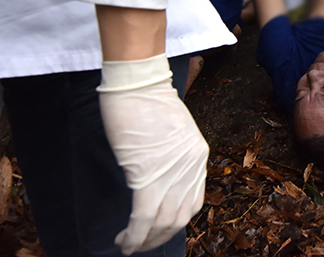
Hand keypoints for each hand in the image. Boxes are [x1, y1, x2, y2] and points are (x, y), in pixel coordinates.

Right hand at [98, 56, 208, 254]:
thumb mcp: (171, 131)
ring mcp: (173, 172)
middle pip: (180, 216)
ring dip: (146, 240)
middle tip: (141, 244)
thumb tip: (157, 179)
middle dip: (160, 237)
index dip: (176, 221)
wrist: (137, 83)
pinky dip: (134, 235)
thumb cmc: (147, 100)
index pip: (194, 201)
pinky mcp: (149, 175)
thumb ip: (171, 157)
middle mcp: (192, 167)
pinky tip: (124, 241)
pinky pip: (144, 216)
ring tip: (130, 245)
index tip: (159, 230)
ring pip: (163, 221)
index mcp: (198, 155)